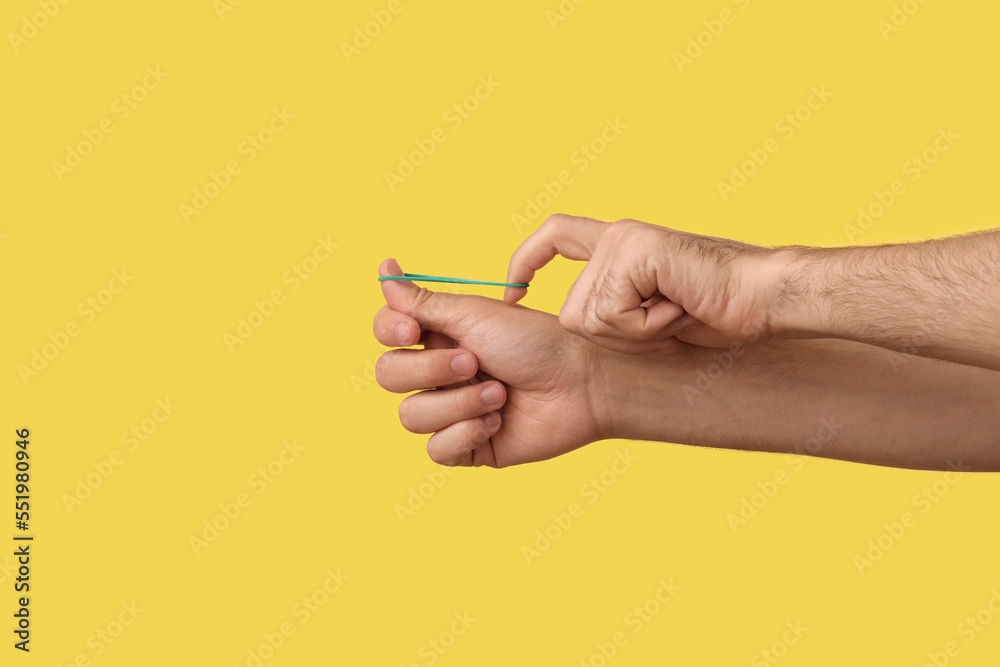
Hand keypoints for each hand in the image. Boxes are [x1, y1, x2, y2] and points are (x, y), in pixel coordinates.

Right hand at [374, 259, 611, 466]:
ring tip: (499, 394)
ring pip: (411, 417)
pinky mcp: (470, 446)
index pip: (387, 334)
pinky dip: (464, 433)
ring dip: (456, 403)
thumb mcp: (476, 314)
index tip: (414, 329)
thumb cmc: (537, 341)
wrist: (583, 382)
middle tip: (474, 362)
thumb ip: (423, 301)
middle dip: (429, 370)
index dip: (390, 331)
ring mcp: (453, 411)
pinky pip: (436, 449)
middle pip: (389, 376)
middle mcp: (441, 373)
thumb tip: (384, 268)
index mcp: (440, 335)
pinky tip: (497, 422)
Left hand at [504, 214, 780, 351]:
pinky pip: (613, 315)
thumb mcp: (654, 310)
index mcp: (620, 245)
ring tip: (674, 314)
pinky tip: (677, 311)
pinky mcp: (635, 252)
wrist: (764, 296)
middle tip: (663, 325)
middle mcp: (616, 237)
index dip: (524, 262)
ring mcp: (624, 241)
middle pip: (571, 312)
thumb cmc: (719, 310)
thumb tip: (579, 323)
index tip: (511, 292)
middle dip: (614, 337)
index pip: (553, 235)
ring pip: (588, 318)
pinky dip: (646, 329)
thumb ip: (617, 304)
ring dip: (634, 334)